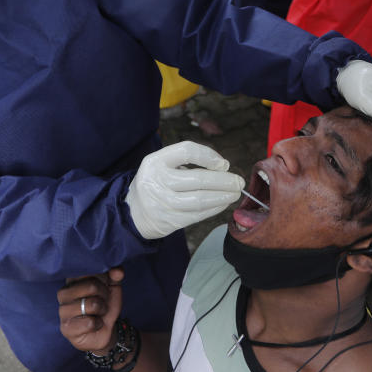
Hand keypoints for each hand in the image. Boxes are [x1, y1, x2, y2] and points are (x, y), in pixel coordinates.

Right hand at [58, 269, 123, 354]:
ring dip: (102, 310)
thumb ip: (115, 275)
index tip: (105, 285)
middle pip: (92, 286)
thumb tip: (118, 271)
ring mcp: (63, 311)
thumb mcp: (113, 287)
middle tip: (103, 302)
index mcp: (73, 279)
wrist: (106, 330)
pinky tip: (94, 325)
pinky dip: (98, 324)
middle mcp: (63, 293)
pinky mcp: (66, 328)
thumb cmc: (105, 305)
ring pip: (92, 304)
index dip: (103, 279)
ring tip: (98, 314)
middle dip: (105, 296)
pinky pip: (89, 323)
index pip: (88, 271)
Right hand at [126, 141, 244, 239]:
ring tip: (235, 193)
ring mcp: (162, 203)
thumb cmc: (156, 182)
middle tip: (238, 182)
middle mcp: (157, 181)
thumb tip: (223, 166)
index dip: (209, 156)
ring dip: (222, 197)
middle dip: (224, 181)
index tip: (223, 164)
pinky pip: (197, 215)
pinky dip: (214, 209)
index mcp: (155, 161)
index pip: (186, 151)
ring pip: (200, 200)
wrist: (133, 211)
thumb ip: (188, 160)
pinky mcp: (168, 221)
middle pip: (198, 179)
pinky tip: (223, 204)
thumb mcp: (162, 164)